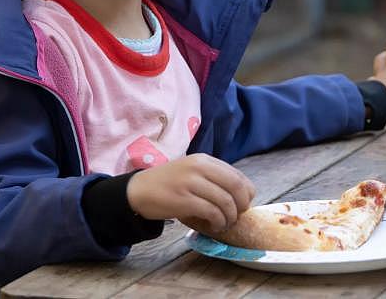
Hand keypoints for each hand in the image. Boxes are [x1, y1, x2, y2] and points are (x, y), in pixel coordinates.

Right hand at [126, 153, 255, 231]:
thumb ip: (213, 177)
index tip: (244, 204)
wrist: (139, 190)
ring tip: (224, 223)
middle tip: (237, 216)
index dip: (247, 192)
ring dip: (229, 217)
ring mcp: (190, 183)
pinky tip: (214, 225)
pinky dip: (217, 222)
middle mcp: (199, 168)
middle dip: (241, 205)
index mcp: (204, 160)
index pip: (237, 175)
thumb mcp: (192, 171)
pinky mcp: (183, 199)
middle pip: (235, 187)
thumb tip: (241, 194)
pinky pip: (211, 212)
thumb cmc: (168, 183)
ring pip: (225, 201)